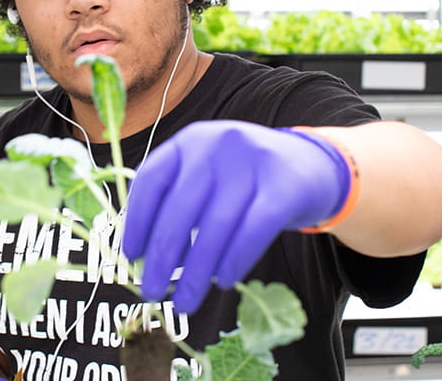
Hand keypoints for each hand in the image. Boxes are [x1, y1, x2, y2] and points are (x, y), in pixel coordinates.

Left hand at [122, 120, 356, 312]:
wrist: (310, 165)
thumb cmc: (245, 179)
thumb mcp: (208, 176)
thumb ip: (178, 204)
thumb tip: (147, 258)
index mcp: (190, 141)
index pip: (152, 180)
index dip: (137, 221)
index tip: (130, 256)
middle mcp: (217, 144)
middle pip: (181, 208)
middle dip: (161, 257)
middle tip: (151, 291)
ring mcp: (252, 161)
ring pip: (215, 226)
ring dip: (196, 271)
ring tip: (185, 301)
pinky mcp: (284, 185)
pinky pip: (253, 231)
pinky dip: (234, 260)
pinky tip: (223, 281)